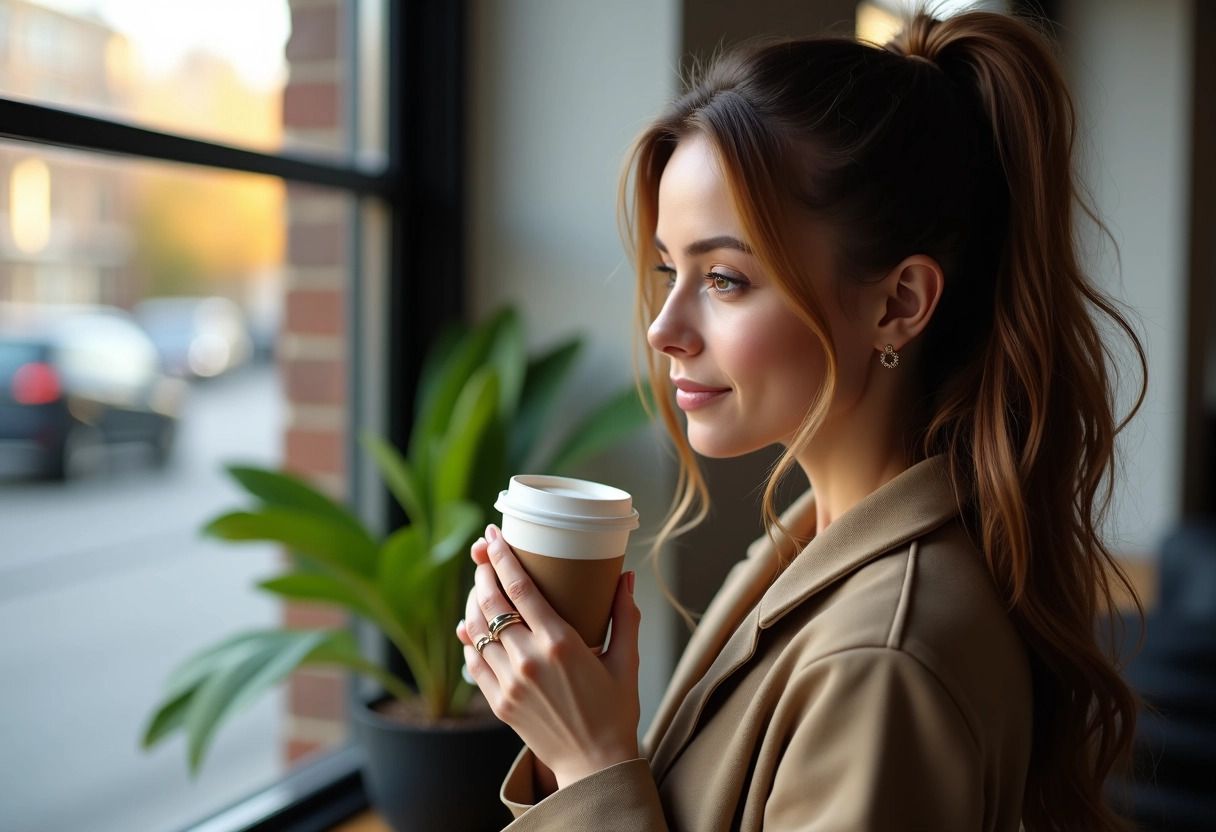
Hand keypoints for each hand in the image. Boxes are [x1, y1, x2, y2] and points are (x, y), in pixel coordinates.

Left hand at [455, 524, 641, 789]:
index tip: (493, 536)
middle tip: (484, 554)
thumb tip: (626, 577)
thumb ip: (625, 616)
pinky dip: (469, 638)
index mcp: (560, 644)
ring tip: (480, 586)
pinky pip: (474, 661)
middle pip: (490, 604)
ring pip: (476, 630)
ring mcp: (509, 683)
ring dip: (473, 602)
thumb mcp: (627, 661)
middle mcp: (528, 660)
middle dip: (483, 572)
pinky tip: (472, 626)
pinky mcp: (499, 703)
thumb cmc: (616, 712)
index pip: (519, 589)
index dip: (501, 557)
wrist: (594, 765)